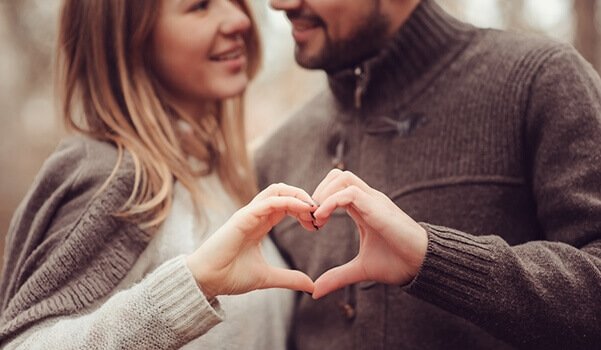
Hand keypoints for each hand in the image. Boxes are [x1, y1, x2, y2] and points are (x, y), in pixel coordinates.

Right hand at [186, 183, 316, 298]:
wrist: (206, 281)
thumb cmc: (230, 276)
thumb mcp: (268, 278)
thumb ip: (290, 278)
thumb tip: (312, 286)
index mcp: (260, 224)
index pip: (286, 205)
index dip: (304, 209)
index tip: (318, 225)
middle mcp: (255, 215)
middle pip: (283, 192)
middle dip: (305, 199)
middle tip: (320, 215)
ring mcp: (248, 214)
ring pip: (277, 190)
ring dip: (298, 196)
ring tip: (313, 209)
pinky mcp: (243, 217)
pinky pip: (269, 202)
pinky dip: (289, 202)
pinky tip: (303, 210)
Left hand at [311, 169, 427, 298]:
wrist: (421, 265)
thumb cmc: (396, 263)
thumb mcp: (359, 269)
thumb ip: (337, 276)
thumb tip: (315, 291)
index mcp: (363, 208)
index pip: (336, 188)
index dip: (319, 201)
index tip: (311, 224)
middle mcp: (367, 199)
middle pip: (337, 175)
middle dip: (318, 192)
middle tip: (311, 217)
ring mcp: (373, 201)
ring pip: (343, 177)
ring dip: (323, 193)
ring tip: (316, 217)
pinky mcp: (378, 208)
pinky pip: (350, 192)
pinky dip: (331, 202)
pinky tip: (323, 220)